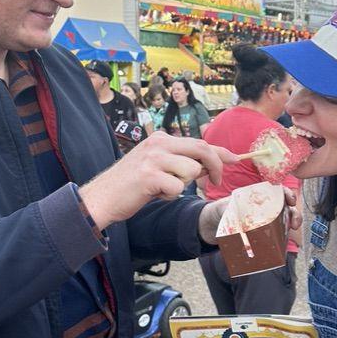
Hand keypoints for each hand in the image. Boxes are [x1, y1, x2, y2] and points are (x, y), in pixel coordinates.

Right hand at [79, 131, 237, 228]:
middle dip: (215, 166)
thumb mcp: (157, 167)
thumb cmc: (132, 185)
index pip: (198, 142)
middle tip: (216, 181)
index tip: (234, 158)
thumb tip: (208, 166)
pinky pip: (177, 188)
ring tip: (163, 189)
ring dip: (182, 185)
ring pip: (191, 171)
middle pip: (201, 149)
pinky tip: (154, 195)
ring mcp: (153, 158)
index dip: (219, 152)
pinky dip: (169, 196)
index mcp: (161, 139)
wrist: (102, 197)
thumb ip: (181, 163)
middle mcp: (158, 144)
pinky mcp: (149, 176)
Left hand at [198, 183, 302, 245]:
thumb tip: (243, 218)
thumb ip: (230, 209)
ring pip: (283, 220)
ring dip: (291, 223)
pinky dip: (281, 238)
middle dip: (294, 212)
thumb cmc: (217, 212)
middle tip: (294, 222)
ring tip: (292, 230)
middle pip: (284, 207)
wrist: (209, 227)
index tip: (291, 200)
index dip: (287, 193)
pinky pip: (274, 235)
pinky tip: (282, 243)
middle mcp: (263, 207)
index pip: (276, 191)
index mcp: (256, 196)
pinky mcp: (260, 234)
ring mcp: (263, 221)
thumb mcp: (223, 208)